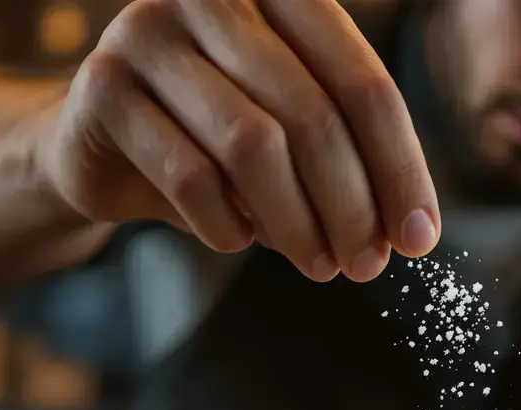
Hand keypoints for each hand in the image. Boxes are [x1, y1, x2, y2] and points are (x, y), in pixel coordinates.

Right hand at [34, 0, 439, 281]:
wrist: (101, 139)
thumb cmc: (216, 133)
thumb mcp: (294, 132)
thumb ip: (350, 160)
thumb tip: (409, 231)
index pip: (364, 84)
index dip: (399, 168)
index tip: (419, 238)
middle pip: (312, 116)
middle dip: (351, 205)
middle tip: (366, 266)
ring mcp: (149, 32)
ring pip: (252, 146)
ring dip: (296, 223)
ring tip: (318, 265)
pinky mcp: (101, 85)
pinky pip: (188, 174)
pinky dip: (227, 224)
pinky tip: (240, 240)